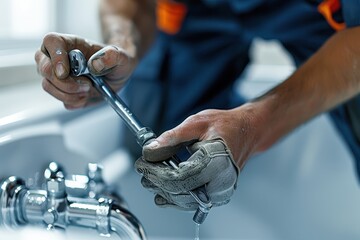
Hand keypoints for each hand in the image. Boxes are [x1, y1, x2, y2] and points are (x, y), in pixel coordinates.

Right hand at [35, 32, 134, 108]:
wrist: (117, 75)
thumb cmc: (116, 61)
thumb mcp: (121, 56)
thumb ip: (111, 56)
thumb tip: (95, 64)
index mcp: (68, 43)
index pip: (51, 42)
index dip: (55, 57)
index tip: (65, 72)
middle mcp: (57, 58)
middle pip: (44, 68)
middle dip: (65, 82)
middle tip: (87, 85)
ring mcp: (56, 76)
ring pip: (49, 86)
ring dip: (71, 93)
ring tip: (89, 88)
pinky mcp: (62, 92)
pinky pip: (62, 101)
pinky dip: (76, 101)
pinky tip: (87, 95)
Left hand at [134, 106, 262, 209]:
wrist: (246, 131)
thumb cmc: (226, 126)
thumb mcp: (196, 123)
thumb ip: (171, 137)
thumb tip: (150, 150)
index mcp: (217, 164)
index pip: (178, 178)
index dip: (156, 173)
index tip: (142, 164)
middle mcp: (221, 183)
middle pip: (180, 192)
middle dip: (156, 182)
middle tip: (143, 170)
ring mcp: (221, 191)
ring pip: (185, 200)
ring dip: (164, 191)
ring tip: (149, 179)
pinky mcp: (217, 193)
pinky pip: (193, 200)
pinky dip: (176, 196)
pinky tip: (163, 191)